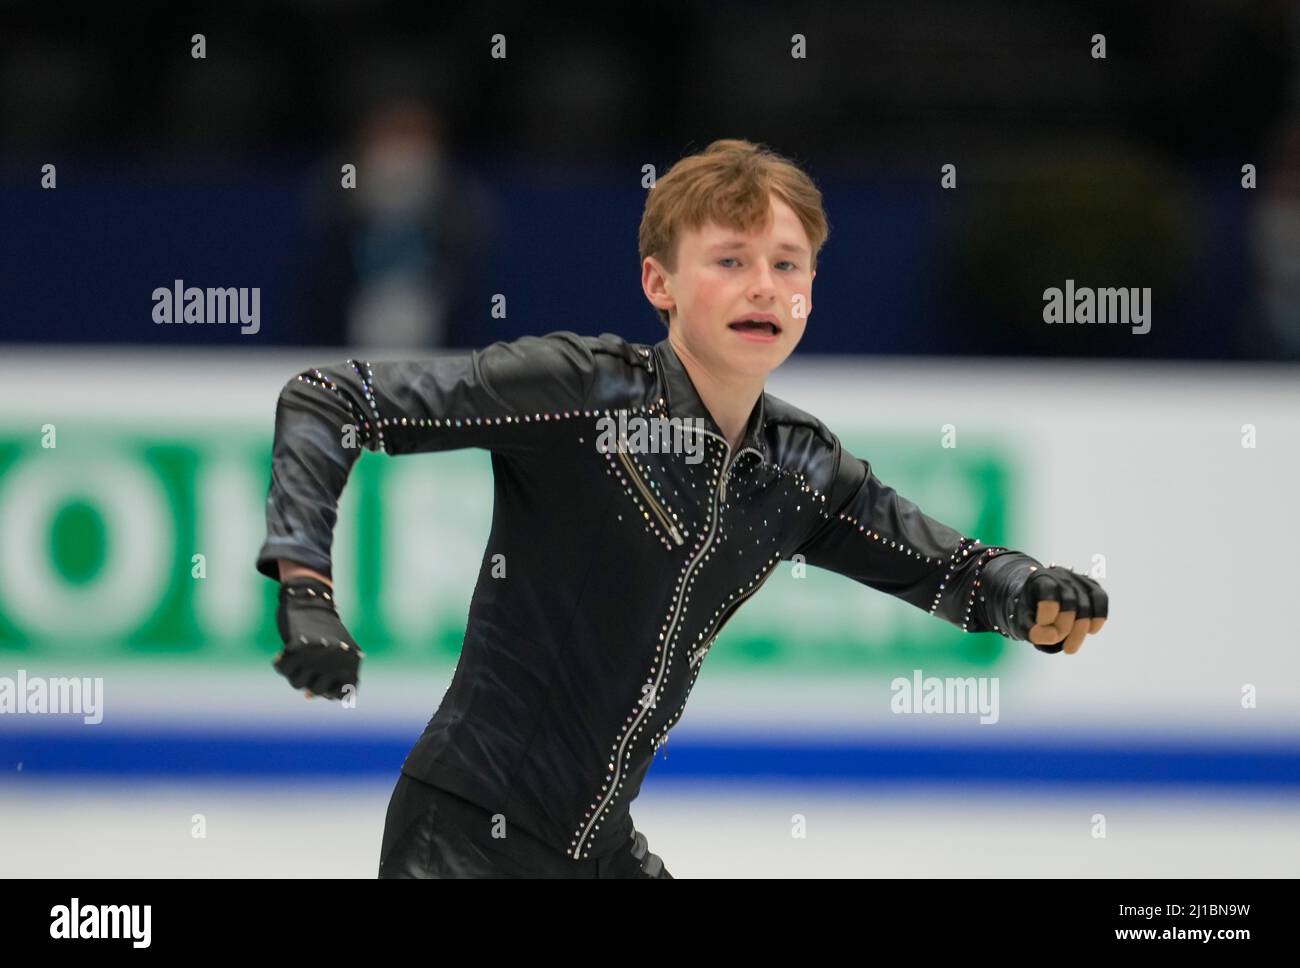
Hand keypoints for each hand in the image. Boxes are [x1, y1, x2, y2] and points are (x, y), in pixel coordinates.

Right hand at [272, 576, 364, 699]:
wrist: (311, 600)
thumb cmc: (324, 631)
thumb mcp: (336, 654)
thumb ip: (327, 677)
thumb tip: (308, 697)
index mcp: (353, 660)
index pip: (344, 694)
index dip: (330, 691)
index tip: (322, 679)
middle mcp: (339, 658)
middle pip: (317, 690)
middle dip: (308, 681)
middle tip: (305, 666)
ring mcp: (319, 652)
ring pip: (298, 683)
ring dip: (293, 673)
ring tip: (295, 659)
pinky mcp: (299, 645)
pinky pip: (283, 668)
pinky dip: (280, 662)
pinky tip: (281, 653)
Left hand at [1012, 565, 1107, 654]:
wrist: (1036, 598)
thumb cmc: (1029, 612)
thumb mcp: (1022, 623)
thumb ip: (1033, 632)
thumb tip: (1053, 637)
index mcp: (1038, 578)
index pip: (1048, 593)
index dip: (1048, 615)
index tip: (1042, 627)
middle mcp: (1060, 575)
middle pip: (1069, 603)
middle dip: (1064, 628)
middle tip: (1057, 644)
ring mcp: (1077, 579)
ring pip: (1086, 605)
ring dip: (1080, 632)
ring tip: (1069, 649)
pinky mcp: (1091, 586)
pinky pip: (1100, 600)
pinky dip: (1098, 618)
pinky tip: (1091, 631)